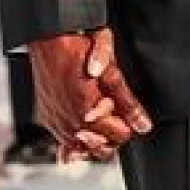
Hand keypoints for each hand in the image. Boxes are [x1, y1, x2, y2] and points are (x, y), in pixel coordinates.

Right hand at [27, 28, 152, 162]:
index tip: (123, 109)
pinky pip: (63, 143)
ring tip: (97, 117)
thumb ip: (128, 103)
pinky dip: (74, 139)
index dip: (126, 122)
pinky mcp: (46, 119)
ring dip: (93, 138)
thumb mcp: (110, 74)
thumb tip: (143, 125)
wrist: (46, 39)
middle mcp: (71, 125)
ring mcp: (57, 123)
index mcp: (89, 115)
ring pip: (83, 150)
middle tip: (113, 113)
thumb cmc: (76, 49)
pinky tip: (80, 128)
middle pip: (103, 149)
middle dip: (111, 134)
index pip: (120, 136)